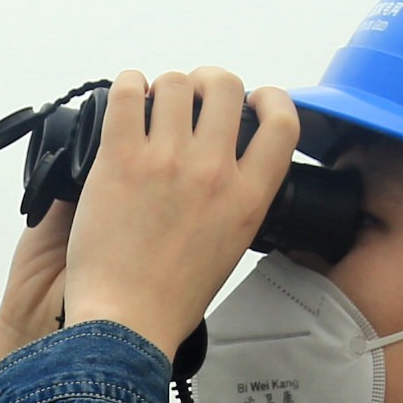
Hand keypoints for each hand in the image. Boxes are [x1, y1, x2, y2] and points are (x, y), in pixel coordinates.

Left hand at [58, 69, 297, 361]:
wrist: (127, 320)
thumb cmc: (173, 295)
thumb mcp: (231, 244)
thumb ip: (238, 199)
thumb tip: (230, 165)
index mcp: (248, 196)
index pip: (283, 122)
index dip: (271, 97)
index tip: (255, 98)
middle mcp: (213, 171)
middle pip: (224, 87)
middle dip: (209, 82)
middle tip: (193, 94)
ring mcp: (166, 161)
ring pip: (174, 84)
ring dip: (165, 86)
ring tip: (152, 103)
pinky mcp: (120, 159)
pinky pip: (126, 94)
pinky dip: (127, 84)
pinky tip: (127, 93)